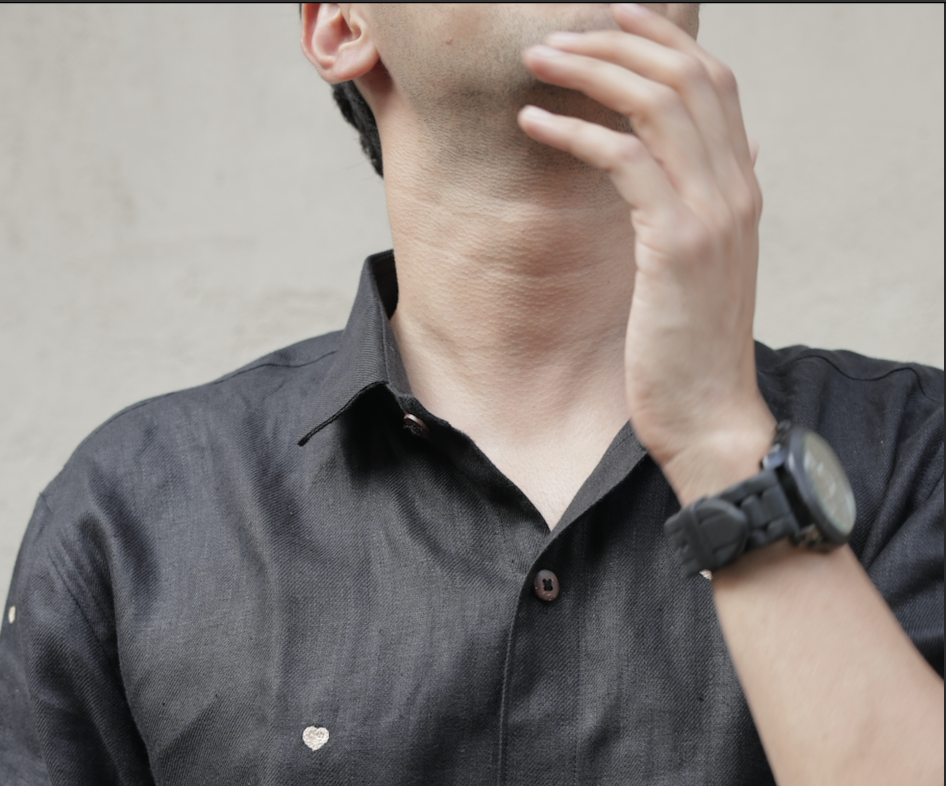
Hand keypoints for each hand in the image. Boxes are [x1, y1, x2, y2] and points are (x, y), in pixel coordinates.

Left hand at [519, 3, 774, 502]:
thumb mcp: (707, 267)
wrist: (710, 414)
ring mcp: (711, 212)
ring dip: (591, 71)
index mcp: (741, 188)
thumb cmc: (691, 345)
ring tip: (537, 62)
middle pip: (685, 76)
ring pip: (657, 103)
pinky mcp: (675, 243)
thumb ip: (709, 207)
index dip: (662, 38)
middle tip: (555, 37)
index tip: (612, 15)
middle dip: (618, 40)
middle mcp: (736, 188)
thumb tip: (716, 160)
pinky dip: (574, 132)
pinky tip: (532, 123)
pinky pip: (622, 159)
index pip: (713, 82)